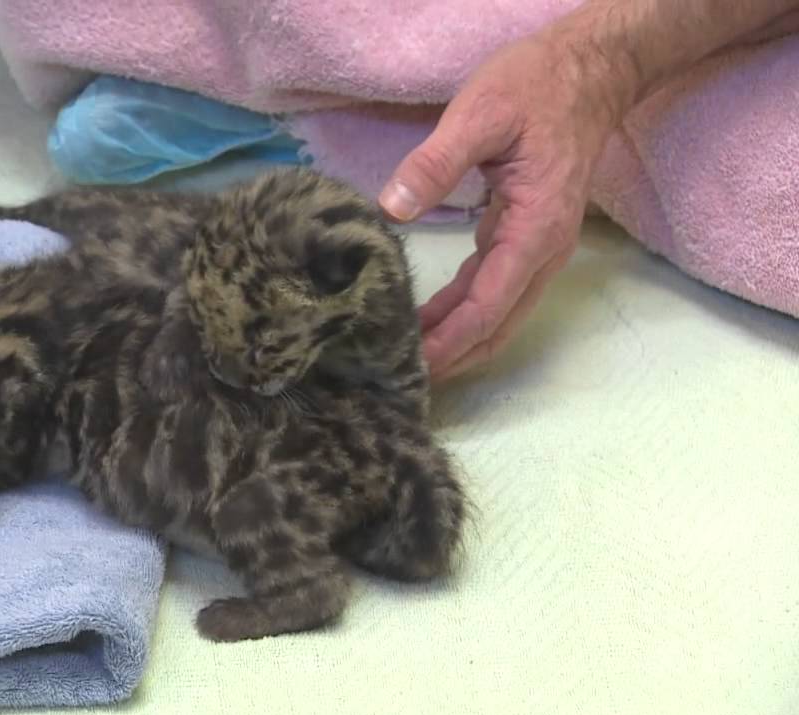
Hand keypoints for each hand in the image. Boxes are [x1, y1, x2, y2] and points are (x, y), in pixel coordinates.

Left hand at [378, 31, 632, 380]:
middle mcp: (544, 250)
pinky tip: (425, 323)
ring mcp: (537, 248)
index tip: (413, 367)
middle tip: (399, 379)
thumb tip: (392, 207)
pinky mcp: (523, 239)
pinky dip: (461, 313)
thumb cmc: (534, 88)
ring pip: (497, 315)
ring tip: (405, 361)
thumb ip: (435, 163)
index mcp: (536, 229)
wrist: (586, 72)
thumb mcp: (479, 115)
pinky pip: (492, 291)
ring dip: (456, 341)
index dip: (450, 342)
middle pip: (497, 326)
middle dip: (453, 357)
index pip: (490, 305)